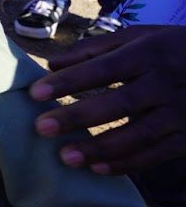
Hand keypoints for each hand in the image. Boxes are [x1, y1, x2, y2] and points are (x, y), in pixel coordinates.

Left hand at [30, 25, 185, 173]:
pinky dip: (127, 164)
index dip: (70, 82)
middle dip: (78, 117)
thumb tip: (51, 63)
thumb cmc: (173, 48)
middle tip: (41, 128)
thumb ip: (95, 49)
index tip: (35, 93)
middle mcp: (165, 84)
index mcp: (149, 54)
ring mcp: (181, 113)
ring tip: (65, 158)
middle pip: (118, 103)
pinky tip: (97, 170)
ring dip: (100, 148)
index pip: (103, 69)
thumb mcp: (141, 36)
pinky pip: (157, 155)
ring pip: (138, 135)